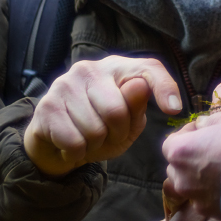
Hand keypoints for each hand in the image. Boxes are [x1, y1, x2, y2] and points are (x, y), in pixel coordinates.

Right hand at [24, 55, 182, 176]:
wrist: (56, 142)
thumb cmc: (101, 128)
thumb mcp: (128, 123)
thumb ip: (136, 106)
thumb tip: (140, 86)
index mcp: (116, 68)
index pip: (148, 69)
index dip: (164, 86)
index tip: (175, 109)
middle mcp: (89, 69)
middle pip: (117, 111)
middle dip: (116, 134)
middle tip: (107, 136)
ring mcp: (64, 84)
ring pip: (94, 130)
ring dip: (94, 146)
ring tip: (87, 139)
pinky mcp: (46, 106)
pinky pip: (73, 142)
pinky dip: (76, 152)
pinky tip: (71, 143)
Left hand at [162, 108, 220, 217]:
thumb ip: (210, 122)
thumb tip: (202, 125)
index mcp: (180, 151)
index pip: (171, 143)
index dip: (187, 135)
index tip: (201, 131)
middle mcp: (181, 178)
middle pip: (178, 168)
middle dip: (191, 159)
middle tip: (213, 150)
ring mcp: (196, 199)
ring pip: (192, 187)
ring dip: (202, 178)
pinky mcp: (212, 214)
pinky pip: (208, 201)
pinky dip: (216, 194)